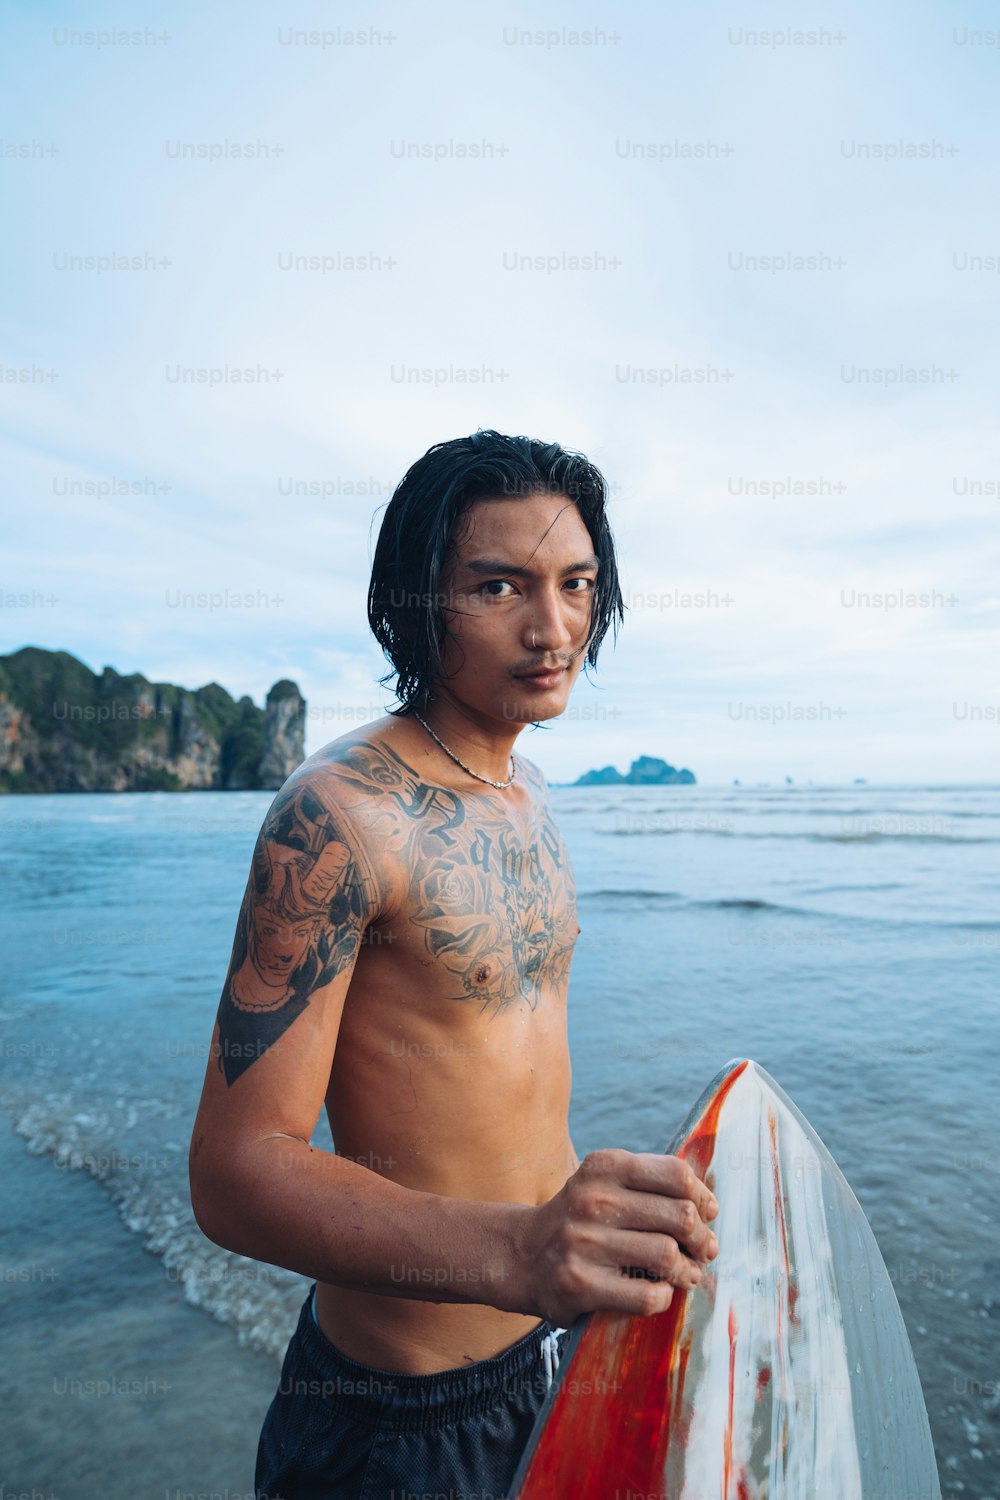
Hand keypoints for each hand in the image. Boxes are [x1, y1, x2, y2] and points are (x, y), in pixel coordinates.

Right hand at [514, 1150, 718, 1326]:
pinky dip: (664, 1296)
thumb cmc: (581, 1219)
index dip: (702, 1197)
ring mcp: (584, 1243)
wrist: (522, 1255)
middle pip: (680, 1215)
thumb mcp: (605, 1183)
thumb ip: (652, 1184)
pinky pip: (647, 1295)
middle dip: (702, 1238)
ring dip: (687, 1270)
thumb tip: (709, 1209)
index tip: (707, 1214)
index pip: (676, 1174)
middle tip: (704, 1250)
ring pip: (667, 1255)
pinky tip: (659, 1291)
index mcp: (604, 1166)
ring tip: (687, 1273)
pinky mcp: (580, 1284)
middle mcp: (593, 1200)